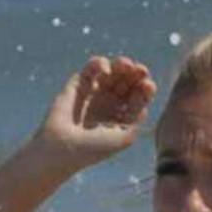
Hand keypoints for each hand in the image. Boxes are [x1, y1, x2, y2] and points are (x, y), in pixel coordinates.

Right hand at [32, 55, 156, 166]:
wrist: (63, 147)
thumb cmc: (94, 148)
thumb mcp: (125, 137)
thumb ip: (137, 117)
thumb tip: (144, 95)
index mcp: (123, 115)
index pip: (138, 96)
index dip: (145, 88)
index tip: (148, 85)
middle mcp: (110, 102)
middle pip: (128, 81)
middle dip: (135, 74)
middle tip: (139, 70)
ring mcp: (95, 92)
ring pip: (113, 71)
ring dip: (122, 64)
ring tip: (125, 64)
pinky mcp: (79, 84)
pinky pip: (92, 68)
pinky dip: (100, 63)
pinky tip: (106, 70)